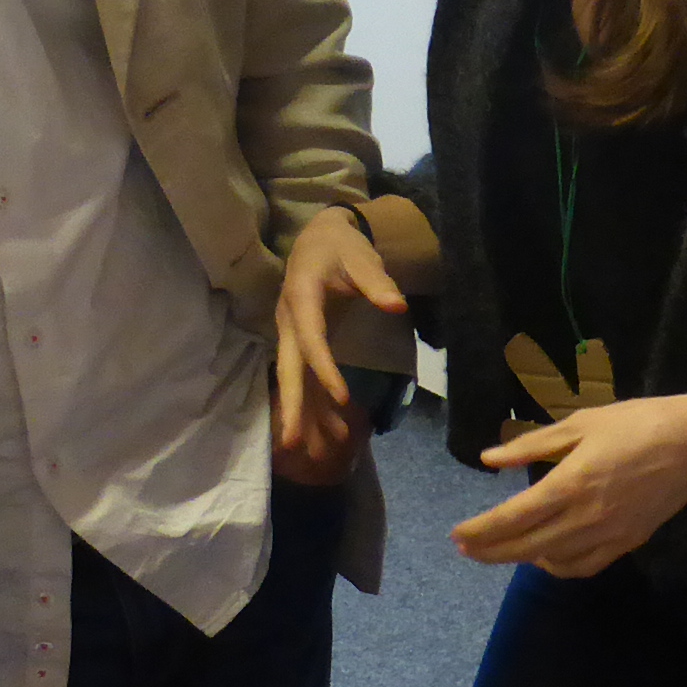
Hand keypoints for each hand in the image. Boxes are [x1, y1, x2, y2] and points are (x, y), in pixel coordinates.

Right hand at [276, 205, 406, 453]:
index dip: (325, 369)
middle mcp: (290, 320)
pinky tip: (326, 430)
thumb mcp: (360, 255)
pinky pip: (306, 377)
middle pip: (290, 368)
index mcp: (301, 297)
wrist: (318, 236)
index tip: (342, 397)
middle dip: (292, 405)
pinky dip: (314, 403)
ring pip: (295, 379)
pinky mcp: (302, 342)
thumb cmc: (340, 245)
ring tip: (309, 451)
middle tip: (292, 442)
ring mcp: (293, 334)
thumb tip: (396, 305)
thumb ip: (376, 281)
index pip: (311, 340)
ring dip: (303, 413)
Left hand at [454, 390, 686, 575]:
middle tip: (466, 549)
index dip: (481, 530)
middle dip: (490, 551)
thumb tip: (490, 460)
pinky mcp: (627, 543)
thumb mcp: (582, 422)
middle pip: (526, 547)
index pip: (513, 518)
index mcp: (570, 483)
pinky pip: (584, 566)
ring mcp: (608, 534)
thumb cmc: (637, 422)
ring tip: (501, 549)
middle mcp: (586, 517)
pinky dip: (558, 566)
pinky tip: (546, 556)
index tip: (457, 535)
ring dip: (521, 559)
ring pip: (553, 561)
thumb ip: (532, 445)